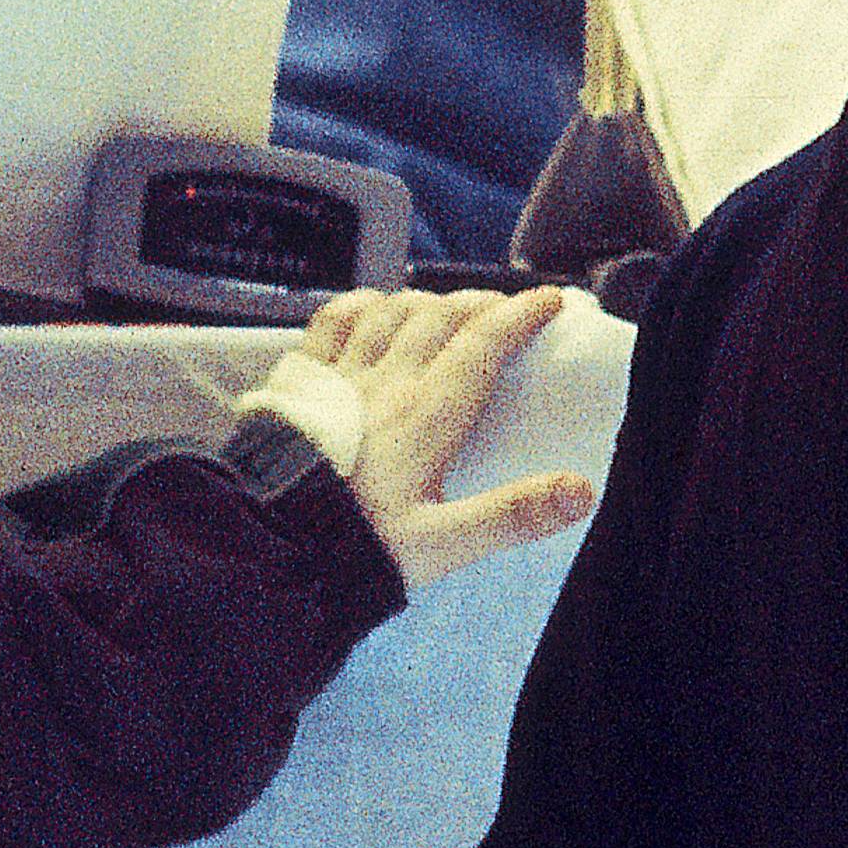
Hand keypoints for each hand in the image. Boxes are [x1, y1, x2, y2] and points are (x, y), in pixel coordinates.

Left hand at [297, 286, 597, 592]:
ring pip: (389, 311)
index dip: (521, 314)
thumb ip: (512, 514)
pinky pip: (330, 322)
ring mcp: (340, 378)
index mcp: (427, 416)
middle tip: (505, 308)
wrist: (266, 547)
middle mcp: (386, 383)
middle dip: (480, 302)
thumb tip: (581, 491)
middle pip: (440, 316)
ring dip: (425, 300)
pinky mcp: (301, 385)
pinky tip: (370, 307)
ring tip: (446, 307)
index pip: (483, 344)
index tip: (550, 300)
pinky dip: (358, 305)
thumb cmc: (354, 547)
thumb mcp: (443, 544)